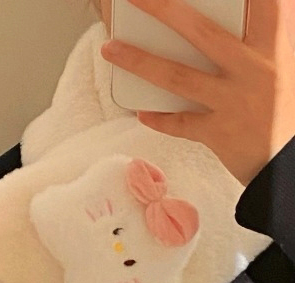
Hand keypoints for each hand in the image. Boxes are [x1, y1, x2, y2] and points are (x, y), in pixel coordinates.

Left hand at [100, 0, 294, 185]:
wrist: (291, 162)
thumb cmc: (286, 110)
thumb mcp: (284, 66)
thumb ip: (260, 43)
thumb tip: (248, 16)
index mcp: (274, 48)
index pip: (264, 5)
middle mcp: (253, 70)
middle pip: (202, 33)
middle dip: (165, 9)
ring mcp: (233, 103)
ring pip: (178, 77)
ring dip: (140, 61)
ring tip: (110, 49)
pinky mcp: (219, 133)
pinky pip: (181, 124)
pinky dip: (160, 118)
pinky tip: (140, 110)